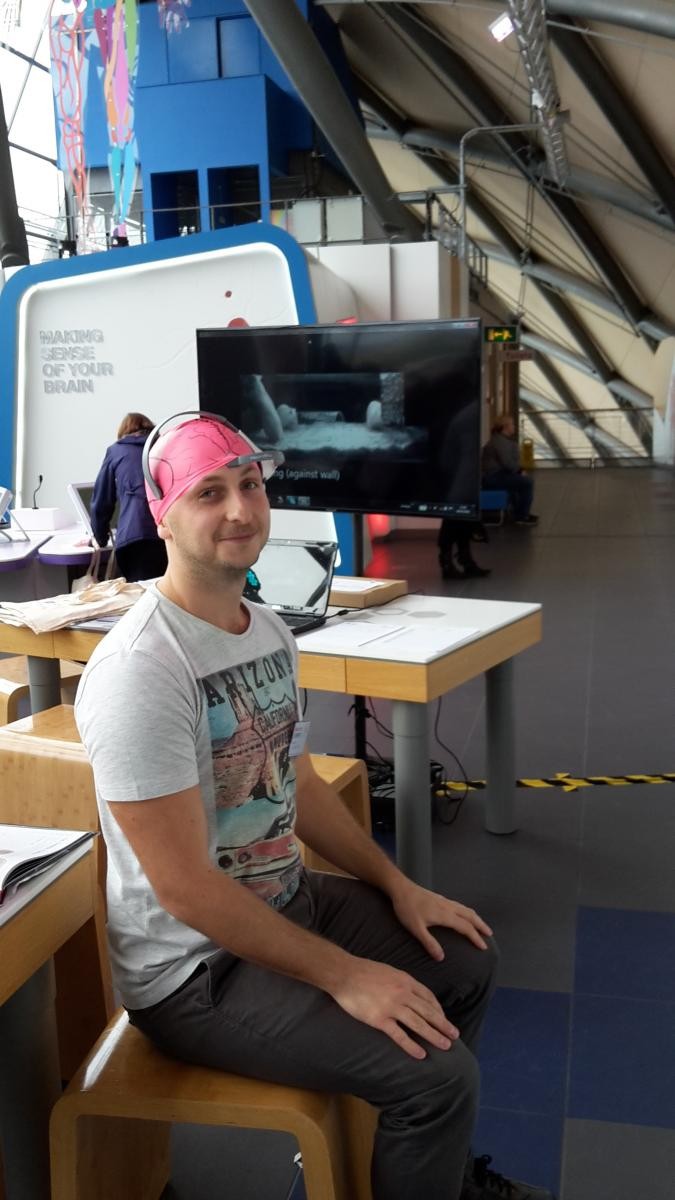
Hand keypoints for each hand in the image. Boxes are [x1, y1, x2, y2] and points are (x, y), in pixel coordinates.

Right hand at [330, 957, 459, 1059]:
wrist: (344, 973)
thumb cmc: (364, 971)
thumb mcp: (389, 971)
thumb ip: (401, 981)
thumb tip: (410, 991)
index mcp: (405, 980)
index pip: (428, 997)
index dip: (438, 1010)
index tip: (444, 1019)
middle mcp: (402, 993)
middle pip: (428, 1012)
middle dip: (443, 1024)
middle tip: (455, 1035)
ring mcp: (391, 1007)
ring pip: (418, 1024)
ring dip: (434, 1036)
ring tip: (446, 1046)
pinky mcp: (379, 1019)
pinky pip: (399, 1035)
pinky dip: (411, 1046)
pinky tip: (421, 1054)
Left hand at [390, 879, 492, 960]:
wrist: (400, 888)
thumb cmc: (407, 909)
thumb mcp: (416, 928)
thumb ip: (429, 943)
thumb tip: (441, 958)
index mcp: (445, 915)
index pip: (465, 927)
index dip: (475, 937)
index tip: (484, 947)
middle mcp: (448, 906)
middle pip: (470, 915)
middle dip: (480, 925)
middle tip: (489, 934)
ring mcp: (444, 900)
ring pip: (465, 909)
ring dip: (475, 917)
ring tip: (480, 925)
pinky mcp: (439, 898)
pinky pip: (459, 905)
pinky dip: (467, 912)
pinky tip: (463, 914)